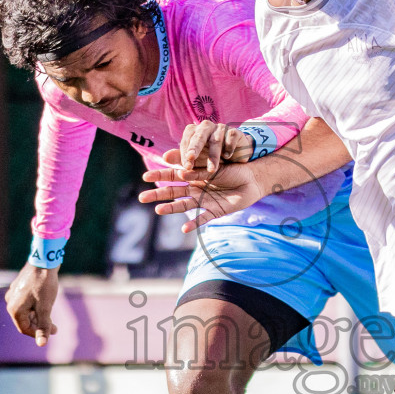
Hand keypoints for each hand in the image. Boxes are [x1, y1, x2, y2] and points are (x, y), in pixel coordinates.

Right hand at [5, 265, 59, 346]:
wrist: (44, 260)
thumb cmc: (44, 284)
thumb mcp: (45, 308)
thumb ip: (43, 326)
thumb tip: (41, 344)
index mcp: (14, 309)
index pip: (24, 329)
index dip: (38, 333)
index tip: (53, 332)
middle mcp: (10, 301)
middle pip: (24, 320)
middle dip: (39, 325)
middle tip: (55, 327)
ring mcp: (14, 293)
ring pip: (26, 311)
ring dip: (38, 316)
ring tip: (52, 316)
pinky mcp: (19, 287)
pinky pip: (26, 302)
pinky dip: (36, 307)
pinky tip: (46, 304)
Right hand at [139, 154, 265, 232]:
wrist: (252, 179)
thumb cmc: (234, 168)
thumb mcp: (214, 164)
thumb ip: (198, 168)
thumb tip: (179, 168)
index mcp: (194, 175)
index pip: (173, 175)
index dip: (159, 176)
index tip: (145, 177)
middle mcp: (196, 189)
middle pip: (173, 192)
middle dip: (158, 194)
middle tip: (142, 198)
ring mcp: (204, 201)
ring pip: (183, 206)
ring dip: (171, 209)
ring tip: (157, 211)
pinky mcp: (215, 211)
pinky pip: (202, 219)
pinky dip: (194, 224)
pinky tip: (184, 229)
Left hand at [178, 120, 253, 177]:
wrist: (235, 154)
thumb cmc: (210, 156)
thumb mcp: (197, 160)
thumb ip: (181, 158)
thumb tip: (164, 157)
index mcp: (194, 132)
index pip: (186, 140)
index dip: (185, 153)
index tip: (186, 167)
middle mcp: (206, 128)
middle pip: (198, 136)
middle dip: (194, 148)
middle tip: (191, 160)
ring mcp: (221, 128)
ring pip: (215, 139)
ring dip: (213, 155)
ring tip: (212, 170)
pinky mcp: (234, 132)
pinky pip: (231, 136)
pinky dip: (229, 146)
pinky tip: (228, 156)